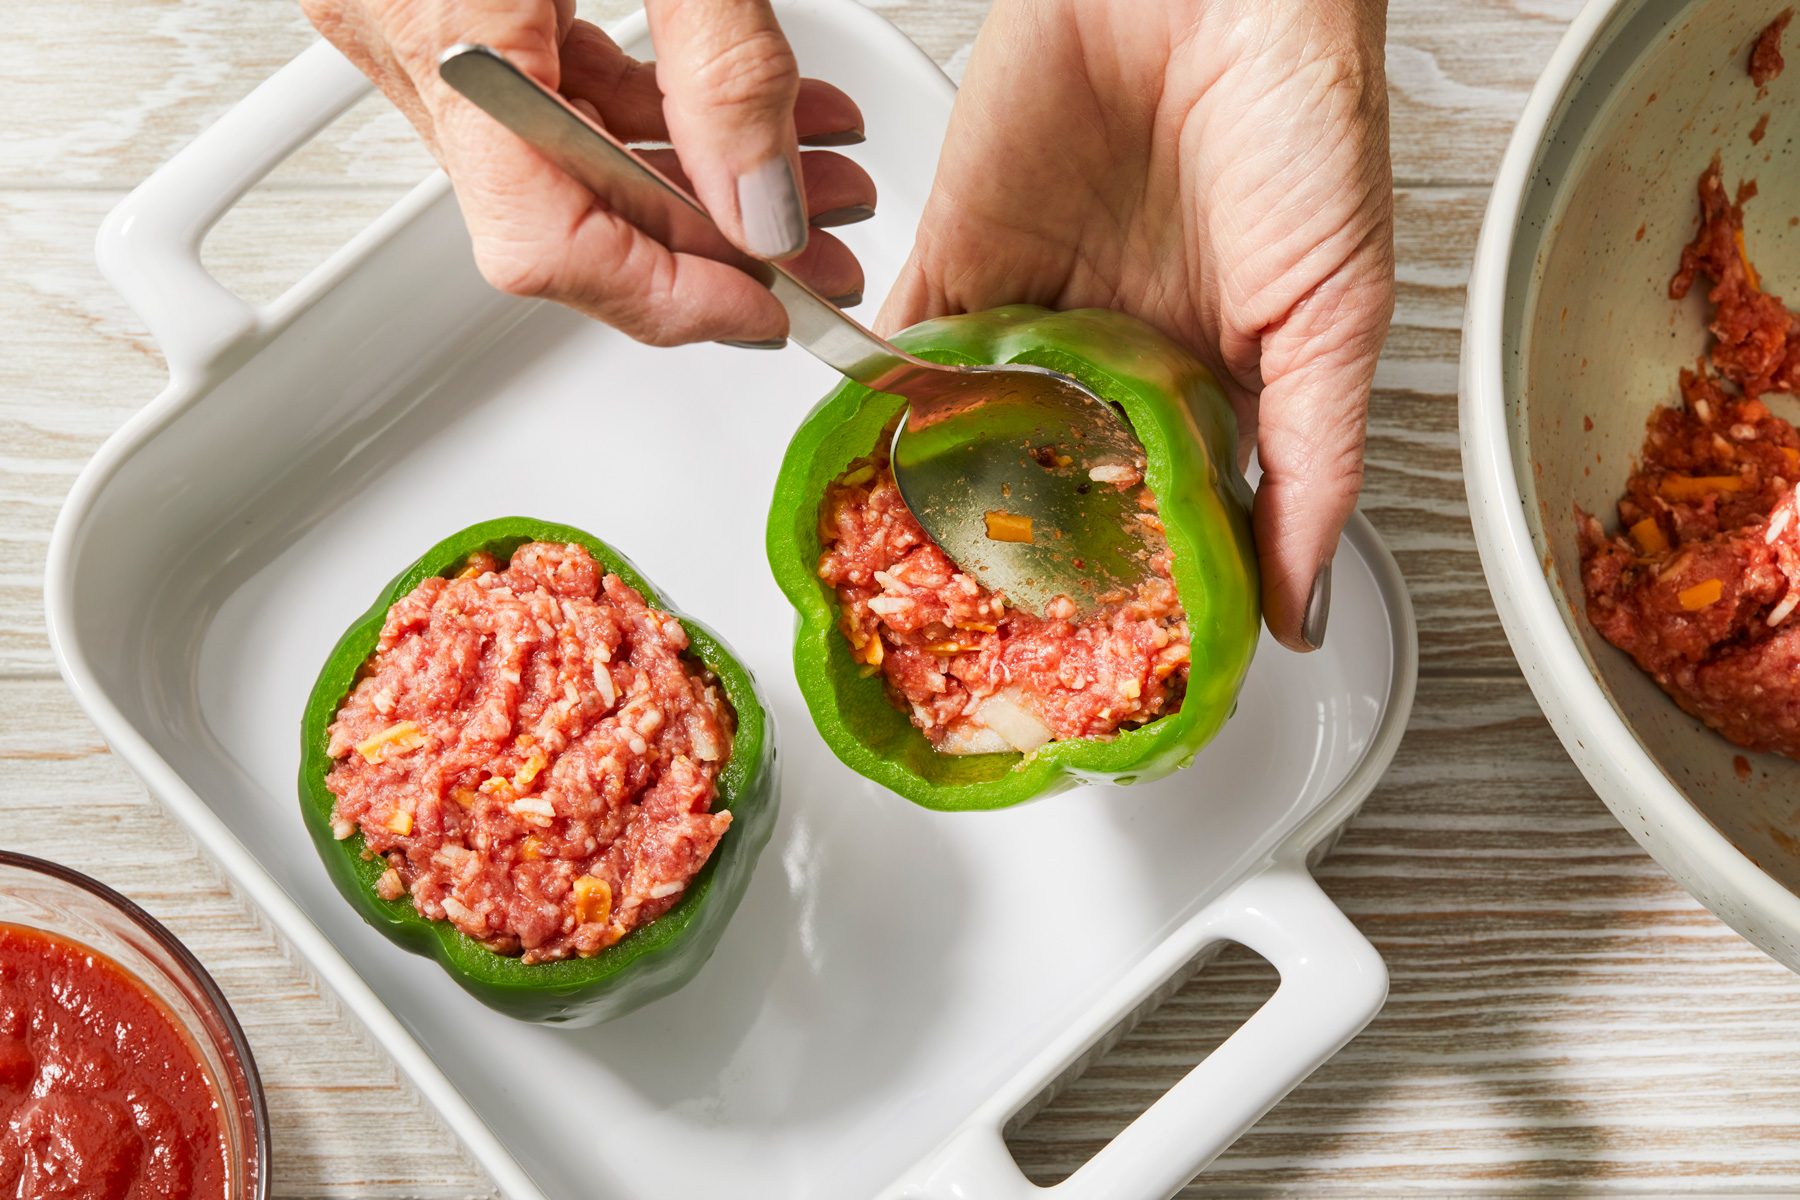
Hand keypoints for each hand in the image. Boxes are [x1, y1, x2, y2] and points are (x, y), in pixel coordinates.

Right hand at [304, 0, 876, 343]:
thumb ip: (727, 71)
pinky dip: (654, 123)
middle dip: (710, 251)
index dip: (667, 300)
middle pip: (562, 219)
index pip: (546, 243)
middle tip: (818, 256)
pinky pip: (551, 96)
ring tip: (814, 187)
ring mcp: (411, 23)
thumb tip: (768, 216)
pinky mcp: (443, 0)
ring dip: (696, 189)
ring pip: (564, 165)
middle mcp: (400, 36)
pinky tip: (749, 125)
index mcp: (441, 24)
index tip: (765, 311)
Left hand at [879, 0, 1393, 650]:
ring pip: (975, 425)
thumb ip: (1314, 465)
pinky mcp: (964, 247)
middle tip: (983, 642)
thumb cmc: (1306, 115)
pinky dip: (883, 401)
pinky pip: (913, 343)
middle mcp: (1117, 352)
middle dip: (1017, 554)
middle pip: (1054, 480)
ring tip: (910, 578)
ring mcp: (1037, 304)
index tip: (1101, 664)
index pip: (1164, 514)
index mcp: (1212, 380)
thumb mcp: (1337, 317)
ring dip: (940, 493)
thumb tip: (1302, 605)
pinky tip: (866, 466)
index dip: (1133, 588)